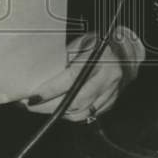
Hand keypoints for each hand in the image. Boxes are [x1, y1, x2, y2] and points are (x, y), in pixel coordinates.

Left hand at [22, 27, 143, 121]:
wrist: (125, 53)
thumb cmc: (98, 45)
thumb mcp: (82, 43)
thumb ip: (65, 57)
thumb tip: (40, 73)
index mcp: (100, 58)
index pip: (71, 78)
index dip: (50, 90)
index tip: (33, 96)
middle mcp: (109, 77)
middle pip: (76, 100)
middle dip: (50, 106)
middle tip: (32, 105)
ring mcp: (113, 92)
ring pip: (83, 112)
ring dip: (60, 113)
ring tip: (42, 108)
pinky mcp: (112, 102)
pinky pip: (90, 114)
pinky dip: (73, 114)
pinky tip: (60, 109)